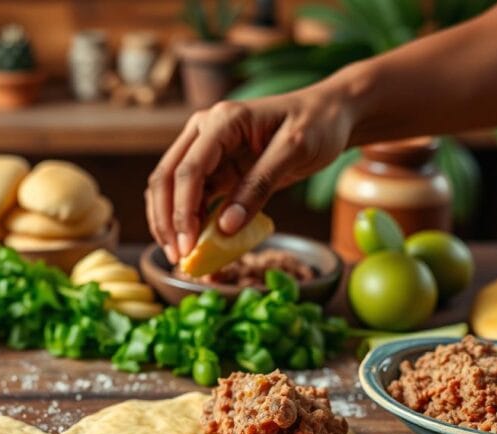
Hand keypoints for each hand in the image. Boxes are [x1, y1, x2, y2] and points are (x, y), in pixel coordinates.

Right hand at [146, 80, 357, 262]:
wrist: (330, 114)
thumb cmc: (317, 124)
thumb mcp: (294, 151)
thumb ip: (259, 186)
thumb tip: (225, 227)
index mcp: (222, 121)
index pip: (188, 169)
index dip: (182, 210)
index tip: (188, 246)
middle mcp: (204, 131)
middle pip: (165, 178)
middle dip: (166, 220)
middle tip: (178, 256)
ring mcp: (206, 150)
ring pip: (169, 188)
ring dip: (169, 222)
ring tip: (180, 255)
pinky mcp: (215, 168)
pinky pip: (191, 196)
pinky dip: (187, 220)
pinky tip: (193, 244)